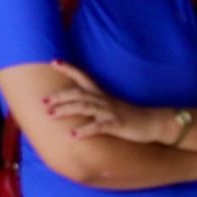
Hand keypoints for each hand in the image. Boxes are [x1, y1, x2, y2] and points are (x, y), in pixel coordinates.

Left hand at [34, 69, 162, 142]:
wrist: (154, 123)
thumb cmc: (131, 116)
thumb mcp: (111, 107)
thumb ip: (94, 105)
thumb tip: (76, 107)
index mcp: (102, 95)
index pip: (83, 77)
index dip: (69, 69)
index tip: (54, 61)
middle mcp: (104, 100)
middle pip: (78, 93)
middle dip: (59, 96)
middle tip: (43, 102)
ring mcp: (110, 112)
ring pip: (85, 107)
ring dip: (66, 109)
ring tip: (51, 114)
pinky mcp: (117, 125)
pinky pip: (99, 126)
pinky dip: (85, 130)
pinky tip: (73, 135)